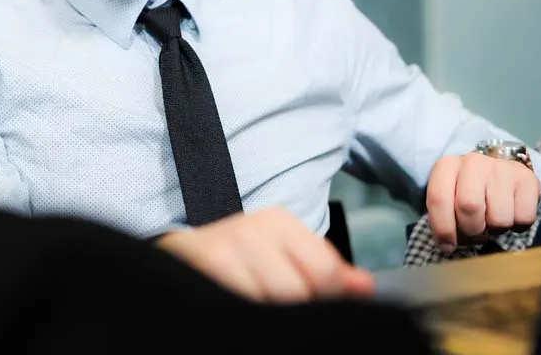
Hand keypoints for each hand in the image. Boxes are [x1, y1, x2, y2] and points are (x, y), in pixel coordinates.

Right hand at [155, 207, 374, 302]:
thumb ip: (325, 271)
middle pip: (298, 292)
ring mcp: (222, 252)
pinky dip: (246, 318)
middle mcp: (249, 230)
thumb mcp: (281, 255)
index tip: (312, 306)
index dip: (326, 299)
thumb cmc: (234, 260)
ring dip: (270, 318)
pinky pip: (241, 308)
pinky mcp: (200, 273)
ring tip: (258, 313)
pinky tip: (243, 315)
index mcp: (277, 222)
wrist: (174, 258)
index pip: (326, 271)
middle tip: (280, 313)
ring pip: (270, 304)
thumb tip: (365, 287)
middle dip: (296, 311)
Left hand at [426, 152, 539, 253]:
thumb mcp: (449, 200)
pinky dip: (517, 226)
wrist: (501, 174)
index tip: (448, 246)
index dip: (443, 229)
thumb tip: (446, 245)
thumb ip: (443, 220)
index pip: (439, 199)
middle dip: (472, 230)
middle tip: (475, 232)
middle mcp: (473, 162)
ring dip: (495, 230)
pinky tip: (510, 213)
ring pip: (499, 219)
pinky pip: (523, 218)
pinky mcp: (527, 179)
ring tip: (492, 219)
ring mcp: (502, 168)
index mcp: (446, 166)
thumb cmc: (469, 192)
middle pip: (469, 208)